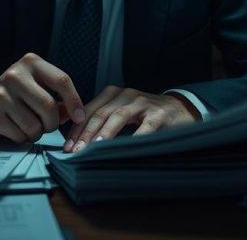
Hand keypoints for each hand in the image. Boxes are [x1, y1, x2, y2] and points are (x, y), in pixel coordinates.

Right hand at [0, 53, 86, 142]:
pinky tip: (14, 129)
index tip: (80, 117)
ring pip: (34, 125)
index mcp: (31, 63)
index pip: (62, 80)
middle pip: (48, 106)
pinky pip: (19, 135)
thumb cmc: (18, 98)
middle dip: (52, 123)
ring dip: (36, 133)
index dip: (75, 101)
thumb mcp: (38, 89)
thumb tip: (76, 115)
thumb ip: (59, 100)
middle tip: (47, 126)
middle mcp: (15, 74)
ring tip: (28, 127)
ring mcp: (1, 94)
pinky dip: (22, 138)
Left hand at [64, 86, 199, 151]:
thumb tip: (76, 142)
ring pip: (119, 117)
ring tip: (93, 148)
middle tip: (75, 151)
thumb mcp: (122, 113)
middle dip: (85, 133)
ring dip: (104, 134)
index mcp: (113, 94)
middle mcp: (126, 95)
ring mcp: (143, 103)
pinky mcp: (159, 114)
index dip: (76, 128)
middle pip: (101, 113)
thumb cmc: (145, 115)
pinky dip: (134, 138)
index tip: (66, 146)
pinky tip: (126, 150)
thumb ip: (102, 121)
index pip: (89, 110)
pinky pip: (145, 127)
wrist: (180, 110)